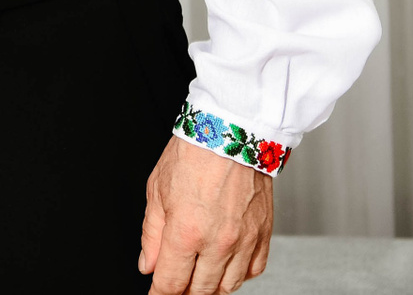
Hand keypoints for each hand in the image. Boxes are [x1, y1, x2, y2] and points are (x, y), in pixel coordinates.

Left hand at [140, 138, 273, 292]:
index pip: (171, 282)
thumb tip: (148, 264)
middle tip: (175, 287)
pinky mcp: (263, 235)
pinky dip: (238, 276)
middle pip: (200, 291)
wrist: (230, 132)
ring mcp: (244, 241)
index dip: (160, 294)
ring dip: (210, 288)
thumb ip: (152, 234)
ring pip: (228, 287)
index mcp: (187, 232)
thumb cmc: (192, 154)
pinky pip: (253, 271)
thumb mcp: (156, 191)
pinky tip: (224, 267)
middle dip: (184, 293)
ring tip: (197, 279)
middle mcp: (218, 242)